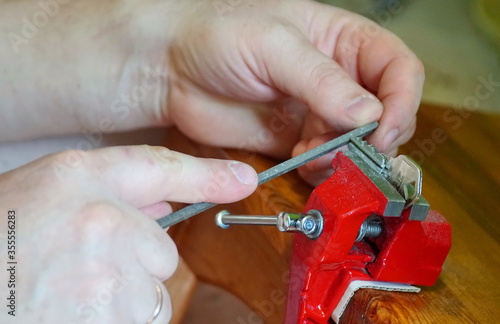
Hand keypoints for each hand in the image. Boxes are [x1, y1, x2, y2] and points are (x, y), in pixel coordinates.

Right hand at [0, 146, 256, 322]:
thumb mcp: (43, 197)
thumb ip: (107, 194)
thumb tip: (165, 204)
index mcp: (78, 181)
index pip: (159, 168)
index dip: (207, 175)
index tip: (243, 179)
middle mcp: (102, 222)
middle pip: (161, 253)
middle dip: (134, 267)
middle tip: (80, 272)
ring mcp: (109, 276)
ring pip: (152, 293)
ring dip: (123, 301)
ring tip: (68, 296)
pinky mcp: (112, 320)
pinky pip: (141, 320)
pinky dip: (115, 321)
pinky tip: (72, 312)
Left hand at [166, 0, 423, 184]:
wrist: (170, 68)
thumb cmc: (216, 34)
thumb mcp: (272, 44)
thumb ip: (321, 79)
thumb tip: (367, 116)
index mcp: (342, 41)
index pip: (398, 69)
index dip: (402, 101)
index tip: (382, 130)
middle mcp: (337, 78)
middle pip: (385, 113)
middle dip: (376, 137)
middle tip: (351, 150)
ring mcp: (316, 112)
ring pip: (358, 144)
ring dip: (349, 158)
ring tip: (317, 155)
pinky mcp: (295, 141)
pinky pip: (326, 161)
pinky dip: (325, 170)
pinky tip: (304, 163)